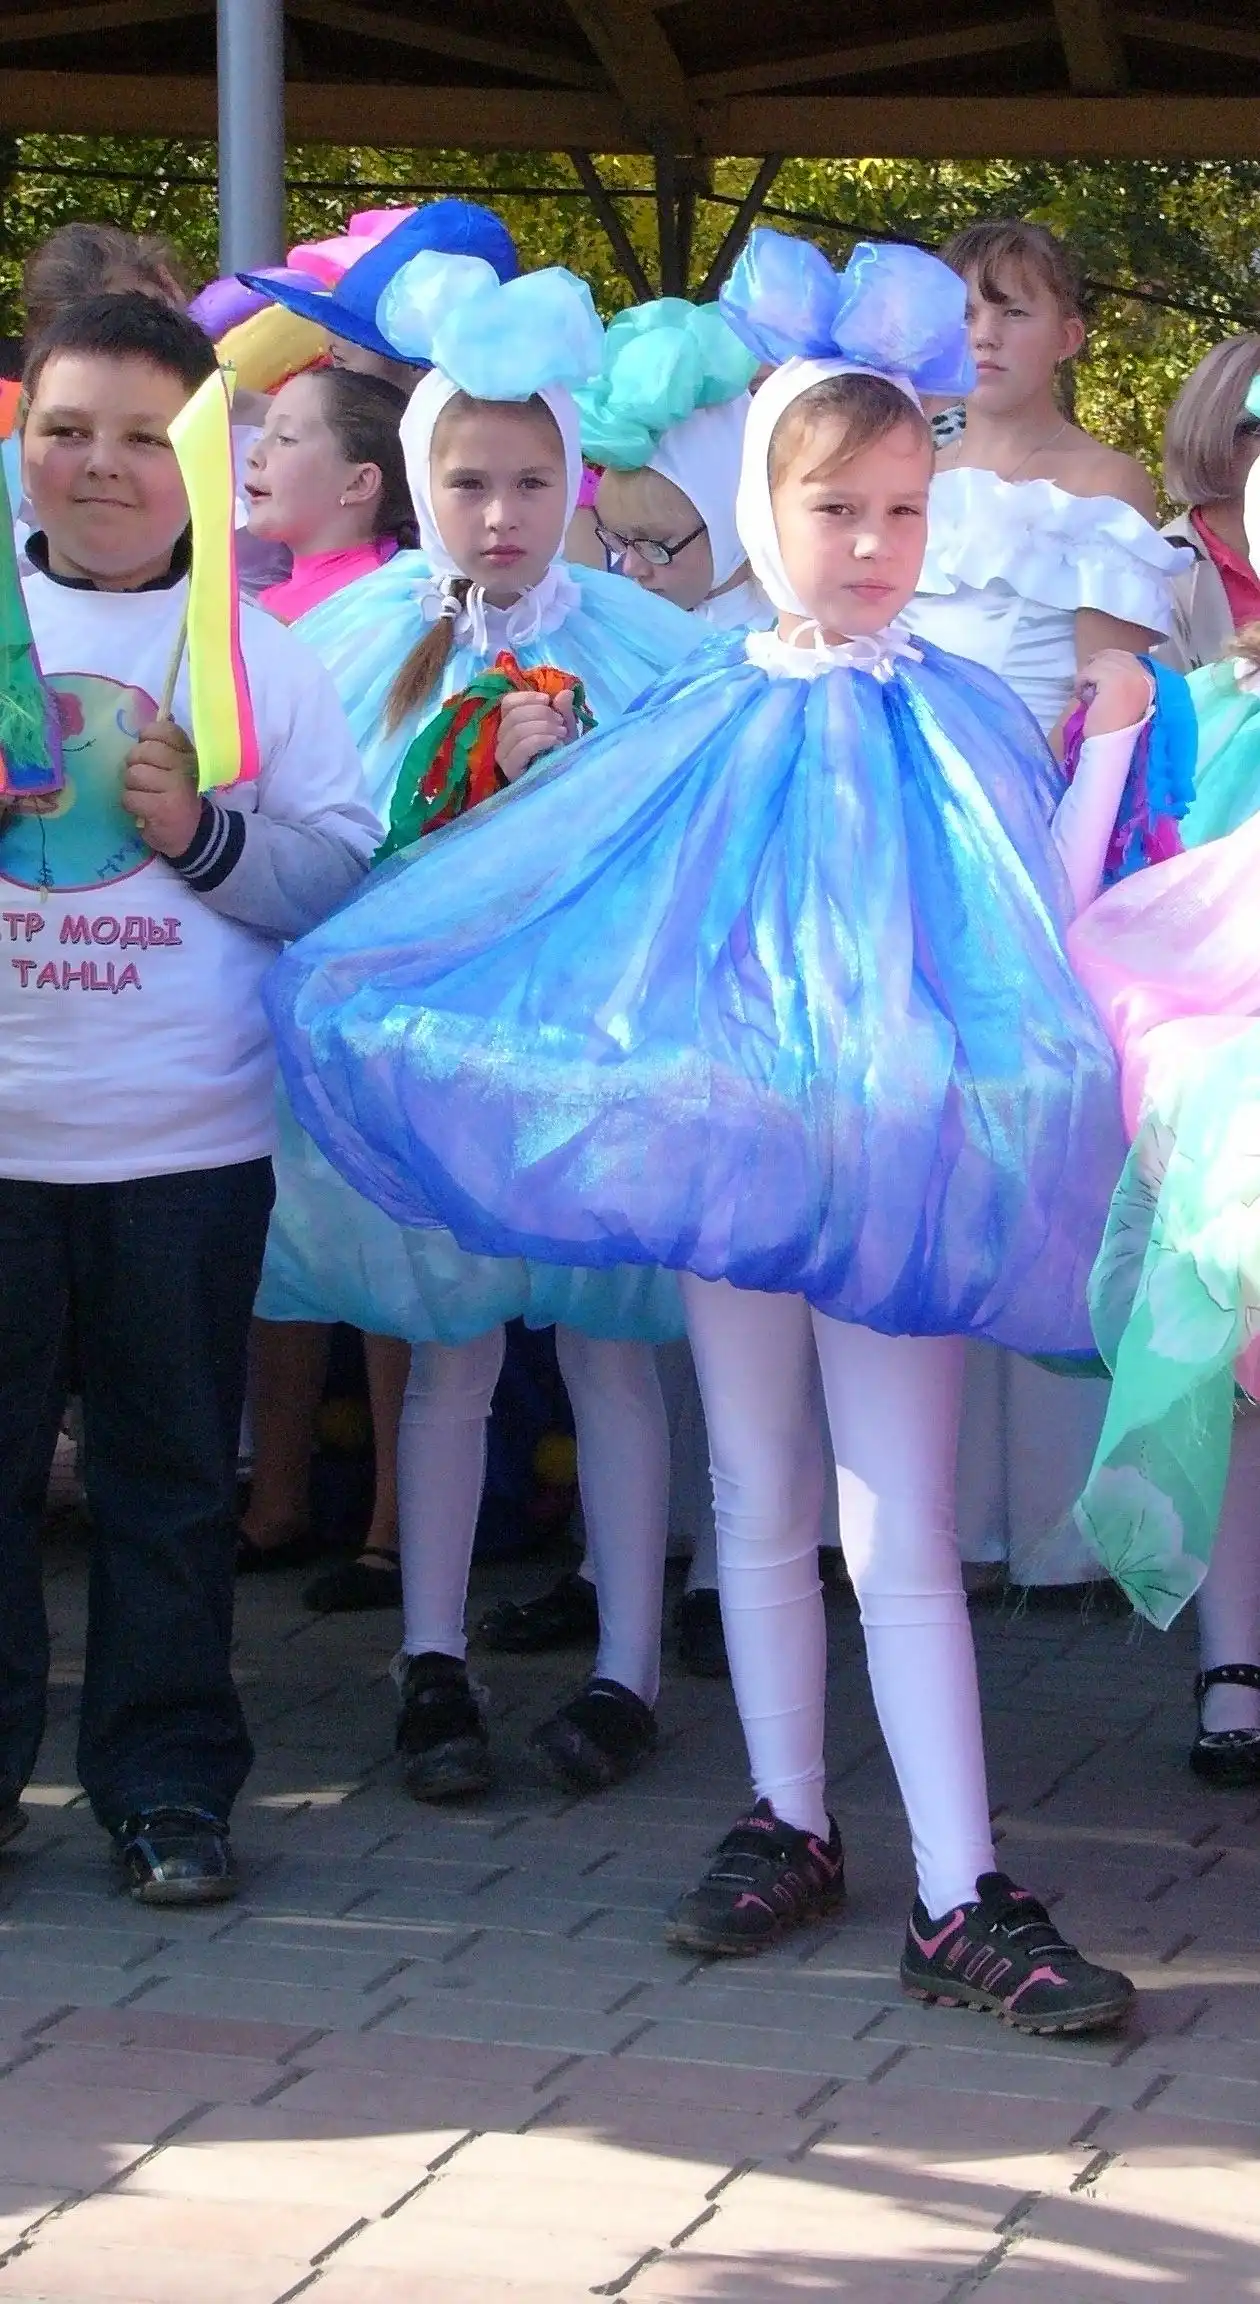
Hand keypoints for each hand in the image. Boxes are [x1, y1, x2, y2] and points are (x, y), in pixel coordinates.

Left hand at [122, 718, 202, 856]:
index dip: (147, 737)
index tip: (150, 754)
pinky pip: (129, 797)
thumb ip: (167, 746)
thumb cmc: (178, 797)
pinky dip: (132, 806)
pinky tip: (144, 811)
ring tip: (145, 797)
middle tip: (144, 780)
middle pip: (142, 751)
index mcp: (188, 753)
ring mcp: (175, 788)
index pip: (163, 729)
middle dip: (135, 766)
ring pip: (133, 775)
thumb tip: (155, 722)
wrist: (191, 834)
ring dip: (132, 789)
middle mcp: (185, 767)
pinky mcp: (162, 808)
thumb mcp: (179, 768)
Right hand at [495, 688, 577, 782]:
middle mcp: (502, 740)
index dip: (527, 697)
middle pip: (513, 715)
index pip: (508, 703)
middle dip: (541, 714)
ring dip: (543, 727)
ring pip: (517, 729)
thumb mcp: (565, 728)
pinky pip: (521, 747)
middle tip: (560, 722)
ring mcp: (504, 757)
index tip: (548, 700)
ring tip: (561, 733)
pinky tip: (553, 742)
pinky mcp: (510, 770)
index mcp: (511, 725)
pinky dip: (539, 739)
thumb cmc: (563, 754)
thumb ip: (564, 710)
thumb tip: (566, 693)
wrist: (568, 780)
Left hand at [1077, 650, 1153, 739]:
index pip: (1128, 657)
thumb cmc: (1113, 726)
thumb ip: (1120, 679)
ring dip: (1088, 675)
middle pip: (1115, 656)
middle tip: (1086, 683)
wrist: (1109, 744)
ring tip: (1084, 693)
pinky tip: (1081, 695)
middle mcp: (1144, 676)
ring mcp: (1131, 677)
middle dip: (1097, 666)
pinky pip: (1092, 670)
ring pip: (1102, 662)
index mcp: (1149, 681)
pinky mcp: (1116, 681)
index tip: (1094, 673)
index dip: (1108, 661)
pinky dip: (1082, 680)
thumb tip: (1100, 661)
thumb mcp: (1122, 698)